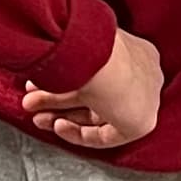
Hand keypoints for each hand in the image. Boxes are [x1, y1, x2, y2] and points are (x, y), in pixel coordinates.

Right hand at [23, 29, 163, 150]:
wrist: (98, 58)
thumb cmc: (82, 46)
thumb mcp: (66, 53)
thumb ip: (58, 67)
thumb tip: (37, 77)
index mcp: (135, 51)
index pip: (103, 74)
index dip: (67, 84)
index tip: (41, 84)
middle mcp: (145, 73)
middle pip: (98, 95)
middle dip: (59, 101)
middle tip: (31, 103)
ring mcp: (148, 99)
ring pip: (100, 113)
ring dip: (63, 116)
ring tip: (36, 118)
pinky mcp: (143, 122)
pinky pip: (109, 134)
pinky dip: (81, 133)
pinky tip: (58, 125)